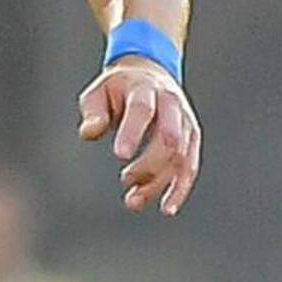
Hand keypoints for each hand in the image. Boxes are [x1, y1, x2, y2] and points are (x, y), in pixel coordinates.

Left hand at [80, 60, 200, 213]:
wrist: (149, 73)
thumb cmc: (117, 88)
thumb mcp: (97, 92)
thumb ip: (93, 112)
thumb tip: (89, 132)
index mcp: (145, 88)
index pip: (142, 110)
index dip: (133, 132)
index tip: (119, 156)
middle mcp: (171, 103)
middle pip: (168, 138)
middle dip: (148, 165)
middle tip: (124, 180)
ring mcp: (185, 121)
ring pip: (181, 157)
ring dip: (159, 183)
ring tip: (133, 201)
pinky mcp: (191, 137)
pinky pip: (190, 166)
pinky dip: (180, 188)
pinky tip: (166, 208)